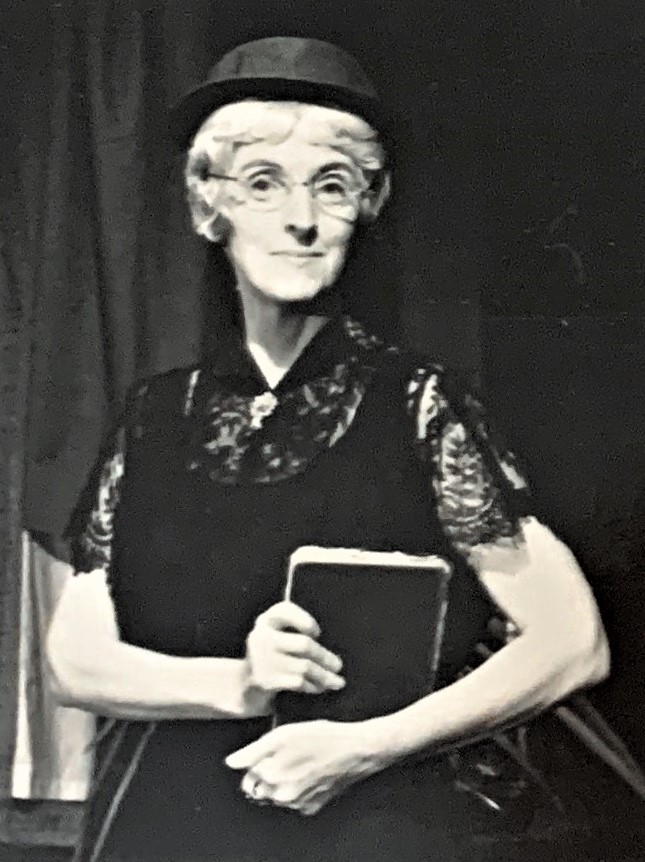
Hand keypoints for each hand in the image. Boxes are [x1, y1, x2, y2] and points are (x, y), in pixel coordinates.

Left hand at [225, 720, 384, 814]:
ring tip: (299, 760)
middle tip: (284, 755)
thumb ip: (253, 751)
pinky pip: (295, 798)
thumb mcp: (283, 734)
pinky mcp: (313, 805)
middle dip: (266, 775)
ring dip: (282, 781)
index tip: (267, 753)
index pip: (247, 779)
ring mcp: (298, 803)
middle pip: (261, 790)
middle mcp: (282, 796)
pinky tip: (309, 770)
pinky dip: (297, 787)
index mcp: (271, 777)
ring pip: (277, 795)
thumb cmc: (322, 737)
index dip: (255, 764)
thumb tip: (231, 762)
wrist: (356, 750)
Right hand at [244, 601, 344, 696]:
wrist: (243, 688)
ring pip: (304, 666)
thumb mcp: (278, 639)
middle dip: (325, 657)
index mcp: (266, 621)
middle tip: (338, 665)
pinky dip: (312, 685)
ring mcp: (261, 660)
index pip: (285, 610)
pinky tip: (320, 688)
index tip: (317, 633)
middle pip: (303, 644)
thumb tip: (330, 650)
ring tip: (337, 681)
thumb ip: (296, 634)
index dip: (304, 620)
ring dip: (324, 676)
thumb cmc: (271, 659)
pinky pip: (297, 682)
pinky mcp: (264, 680)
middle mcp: (261, 637)